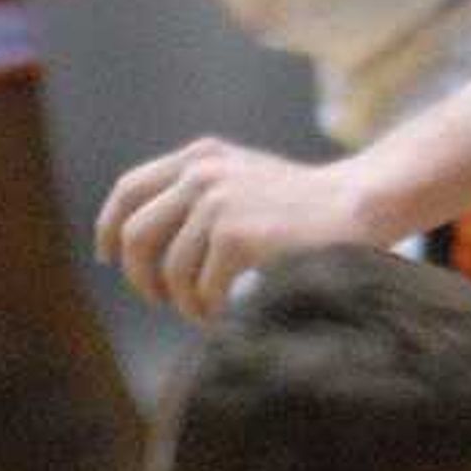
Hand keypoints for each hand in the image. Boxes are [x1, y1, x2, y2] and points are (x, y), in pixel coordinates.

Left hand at [95, 136, 375, 319]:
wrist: (363, 204)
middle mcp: (202, 174)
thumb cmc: (306, 205)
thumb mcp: (244, 179)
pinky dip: (210, 311)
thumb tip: (143, 245)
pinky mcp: (238, 236)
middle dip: (142, 278)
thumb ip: (198, 194)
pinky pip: (203, 290)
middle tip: (161, 301)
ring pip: (170, 272)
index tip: (108, 258)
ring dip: (183, 303)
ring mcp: (219, 204)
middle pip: (136, 236)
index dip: (109, 228)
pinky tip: (226, 314)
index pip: (129, 190)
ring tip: (206, 313)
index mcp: (200, 157)